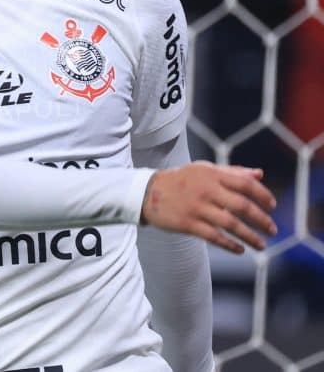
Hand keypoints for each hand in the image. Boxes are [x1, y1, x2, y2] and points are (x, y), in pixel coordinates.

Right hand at [141, 161, 276, 253]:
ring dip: (250, 236)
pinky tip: (240, 250)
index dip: (263, 195)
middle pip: (241, 206)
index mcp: (211, 174)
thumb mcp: (204, 170)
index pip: (245, 184)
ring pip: (231, 224)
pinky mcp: (188, 223)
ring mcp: (197, 207)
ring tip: (262, 245)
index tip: (273, 206)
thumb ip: (232, 172)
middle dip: (261, 219)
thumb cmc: (181, 180)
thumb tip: (259, 174)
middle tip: (273, 229)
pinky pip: (214, 236)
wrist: (147, 192)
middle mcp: (205, 190)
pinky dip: (230, 245)